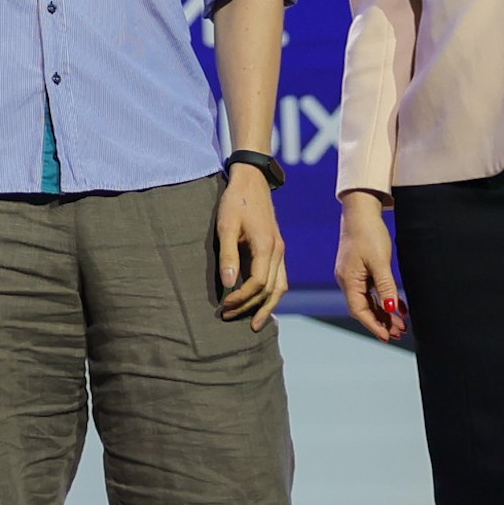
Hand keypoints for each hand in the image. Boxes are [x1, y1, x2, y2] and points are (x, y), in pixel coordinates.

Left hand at [213, 165, 285, 328]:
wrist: (252, 181)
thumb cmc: (236, 202)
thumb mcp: (226, 226)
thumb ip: (228, 255)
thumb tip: (229, 284)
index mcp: (266, 246)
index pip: (258, 283)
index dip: (242, 298)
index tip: (223, 305)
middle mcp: (278, 251)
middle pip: (271, 290)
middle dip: (251, 307)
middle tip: (229, 318)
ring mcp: (280, 251)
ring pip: (280, 287)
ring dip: (266, 306)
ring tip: (252, 323)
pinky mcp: (276, 249)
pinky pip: (279, 278)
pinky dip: (271, 294)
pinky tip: (260, 303)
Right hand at [334, 191, 406, 341]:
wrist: (361, 211)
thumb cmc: (368, 234)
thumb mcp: (380, 262)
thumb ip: (386, 288)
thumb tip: (392, 310)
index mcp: (349, 280)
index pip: (359, 310)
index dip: (374, 325)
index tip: (388, 337)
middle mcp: (348, 280)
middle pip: (364, 308)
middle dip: (381, 322)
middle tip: (399, 333)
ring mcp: (353, 275)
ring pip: (369, 300)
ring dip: (384, 312)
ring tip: (401, 324)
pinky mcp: (360, 268)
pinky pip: (372, 290)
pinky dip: (384, 299)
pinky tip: (398, 306)